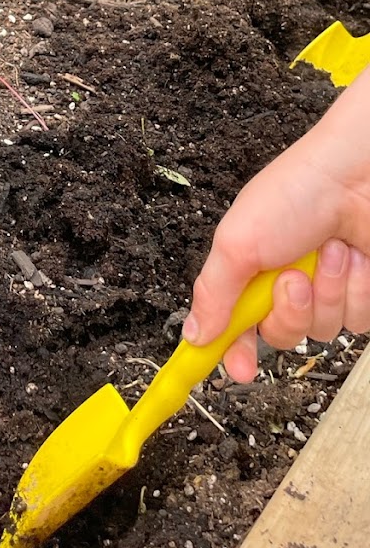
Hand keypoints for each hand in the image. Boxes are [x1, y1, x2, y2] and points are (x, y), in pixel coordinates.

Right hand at [184, 70, 369, 380]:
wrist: (356, 177)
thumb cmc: (295, 191)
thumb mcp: (237, 242)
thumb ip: (212, 293)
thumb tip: (193, 334)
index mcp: (248, 269)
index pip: (233, 325)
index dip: (231, 351)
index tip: (237, 370)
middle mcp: (285, 282)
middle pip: (280, 335)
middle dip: (288, 310)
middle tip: (291, 278)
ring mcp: (325, 289)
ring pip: (323, 330)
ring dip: (326, 292)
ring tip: (327, 251)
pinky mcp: (360, 292)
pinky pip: (357, 320)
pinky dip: (353, 289)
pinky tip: (351, 256)